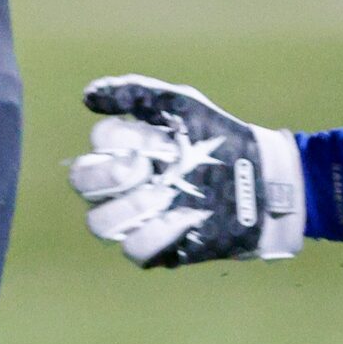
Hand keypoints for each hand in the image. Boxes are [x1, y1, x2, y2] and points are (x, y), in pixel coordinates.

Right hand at [68, 74, 304, 266]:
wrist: (260, 178)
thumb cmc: (216, 136)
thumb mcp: (181, 104)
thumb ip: (136, 93)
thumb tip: (87, 95)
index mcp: (123, 149)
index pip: (97, 144)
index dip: (120, 140)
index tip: (164, 141)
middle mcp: (121, 186)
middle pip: (82, 183)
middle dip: (110, 175)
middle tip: (145, 169)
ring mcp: (136, 219)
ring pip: (100, 222)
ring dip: (130, 206)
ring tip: (165, 195)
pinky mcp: (157, 249)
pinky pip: (134, 250)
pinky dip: (156, 234)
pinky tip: (185, 218)